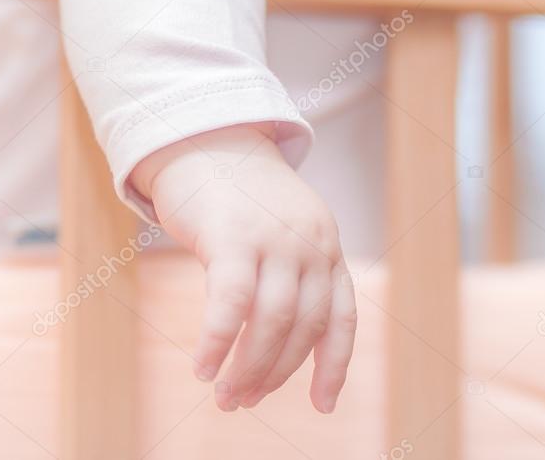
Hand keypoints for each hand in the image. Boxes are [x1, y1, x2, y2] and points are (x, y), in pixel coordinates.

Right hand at [131, 123, 356, 412]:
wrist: (204, 138)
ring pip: (271, 323)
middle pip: (303, 328)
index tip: (324, 405)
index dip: (334, 366)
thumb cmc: (237, 196)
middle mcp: (309, 244)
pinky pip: (230, 305)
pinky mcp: (233, 236)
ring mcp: (274, 239)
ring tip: (226, 396)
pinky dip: (216, 343)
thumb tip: (274, 342)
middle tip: (244, 401)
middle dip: (275, 374)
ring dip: (248, 369)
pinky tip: (203, 368)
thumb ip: (289, 274)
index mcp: (325, 246)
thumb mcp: (282, 230)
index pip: (342, 318)